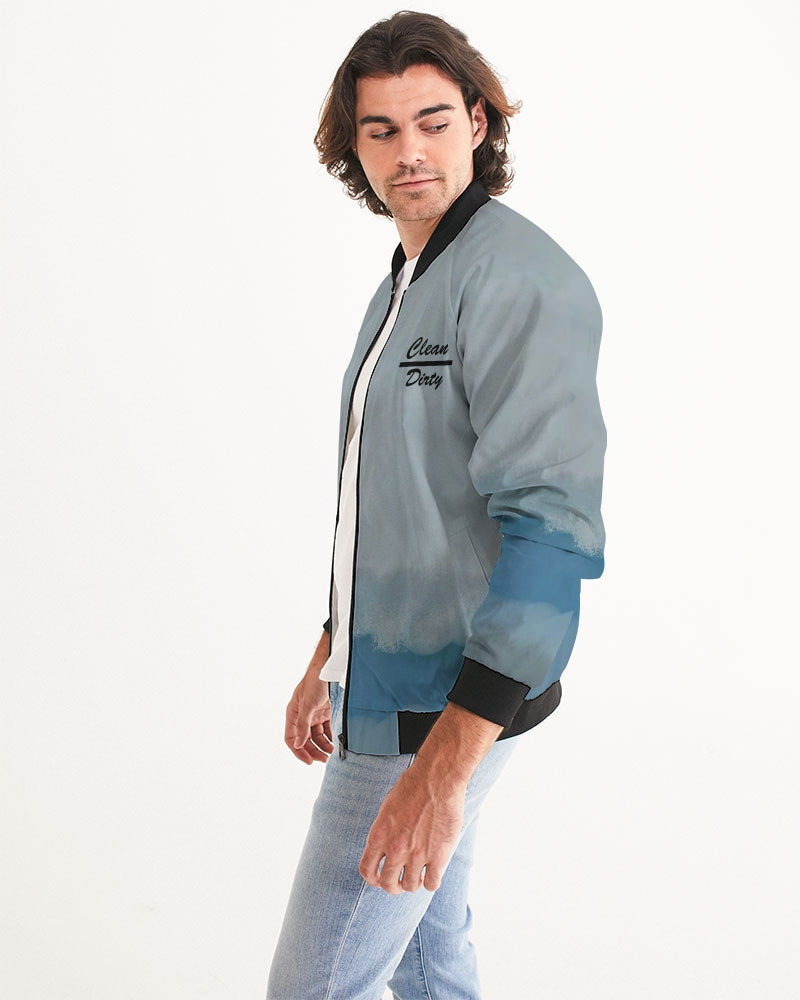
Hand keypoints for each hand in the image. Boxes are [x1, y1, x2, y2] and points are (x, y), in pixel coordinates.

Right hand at [284, 635, 333, 764]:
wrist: (330, 668)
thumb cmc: (315, 682)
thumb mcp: (308, 705)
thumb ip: (302, 725)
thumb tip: (297, 744)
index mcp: (293, 713)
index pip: (291, 738)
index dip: (298, 751)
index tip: (309, 762)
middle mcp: (302, 716)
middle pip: (305, 739)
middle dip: (313, 751)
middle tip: (324, 760)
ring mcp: (314, 714)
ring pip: (317, 736)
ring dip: (323, 746)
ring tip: (332, 755)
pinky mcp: (325, 712)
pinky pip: (327, 729)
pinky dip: (331, 737)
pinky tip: (337, 743)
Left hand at [358, 764, 464, 893]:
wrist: (437, 779)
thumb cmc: (413, 787)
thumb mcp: (387, 809)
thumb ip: (384, 833)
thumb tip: (385, 851)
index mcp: (379, 835)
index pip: (367, 870)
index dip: (372, 879)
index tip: (379, 879)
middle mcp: (395, 848)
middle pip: (388, 884)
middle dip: (392, 886)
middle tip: (400, 881)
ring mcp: (417, 854)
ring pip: (410, 886)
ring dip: (413, 883)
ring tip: (418, 874)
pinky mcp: (438, 856)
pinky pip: (431, 883)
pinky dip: (431, 881)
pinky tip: (433, 871)